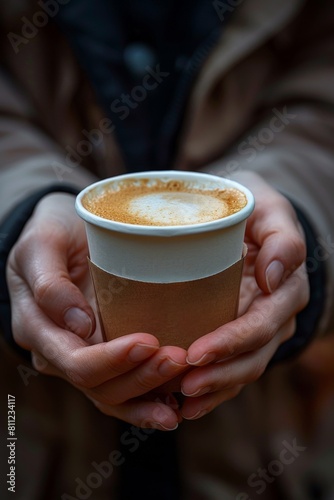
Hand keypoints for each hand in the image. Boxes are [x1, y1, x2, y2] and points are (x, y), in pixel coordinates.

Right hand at [7, 193, 187, 429]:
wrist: (63, 235)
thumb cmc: (51, 233)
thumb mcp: (42, 244)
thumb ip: (50, 283)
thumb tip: (79, 325)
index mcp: (39, 329)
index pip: (75, 361)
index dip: (112, 360)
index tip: (149, 341)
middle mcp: (59, 352)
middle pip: (98, 385)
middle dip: (140, 378)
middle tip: (179, 358)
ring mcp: (83, 355)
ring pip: (114, 394)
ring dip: (149, 395)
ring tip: (184, 392)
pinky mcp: (104, 354)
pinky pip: (124, 388)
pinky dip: (148, 400)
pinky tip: (176, 404)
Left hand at [180, 171, 309, 419]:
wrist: (250, 220)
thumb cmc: (256, 210)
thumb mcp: (272, 210)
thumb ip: (281, 238)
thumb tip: (273, 276)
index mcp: (285, 289)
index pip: (261, 324)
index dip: (232, 343)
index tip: (196, 353)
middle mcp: (276, 317)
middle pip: (252, 357)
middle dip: (219, 375)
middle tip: (182, 384)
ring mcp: (259, 331)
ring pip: (242, 371)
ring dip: (213, 390)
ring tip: (180, 401)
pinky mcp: (240, 336)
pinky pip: (230, 369)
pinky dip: (211, 389)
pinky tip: (184, 402)